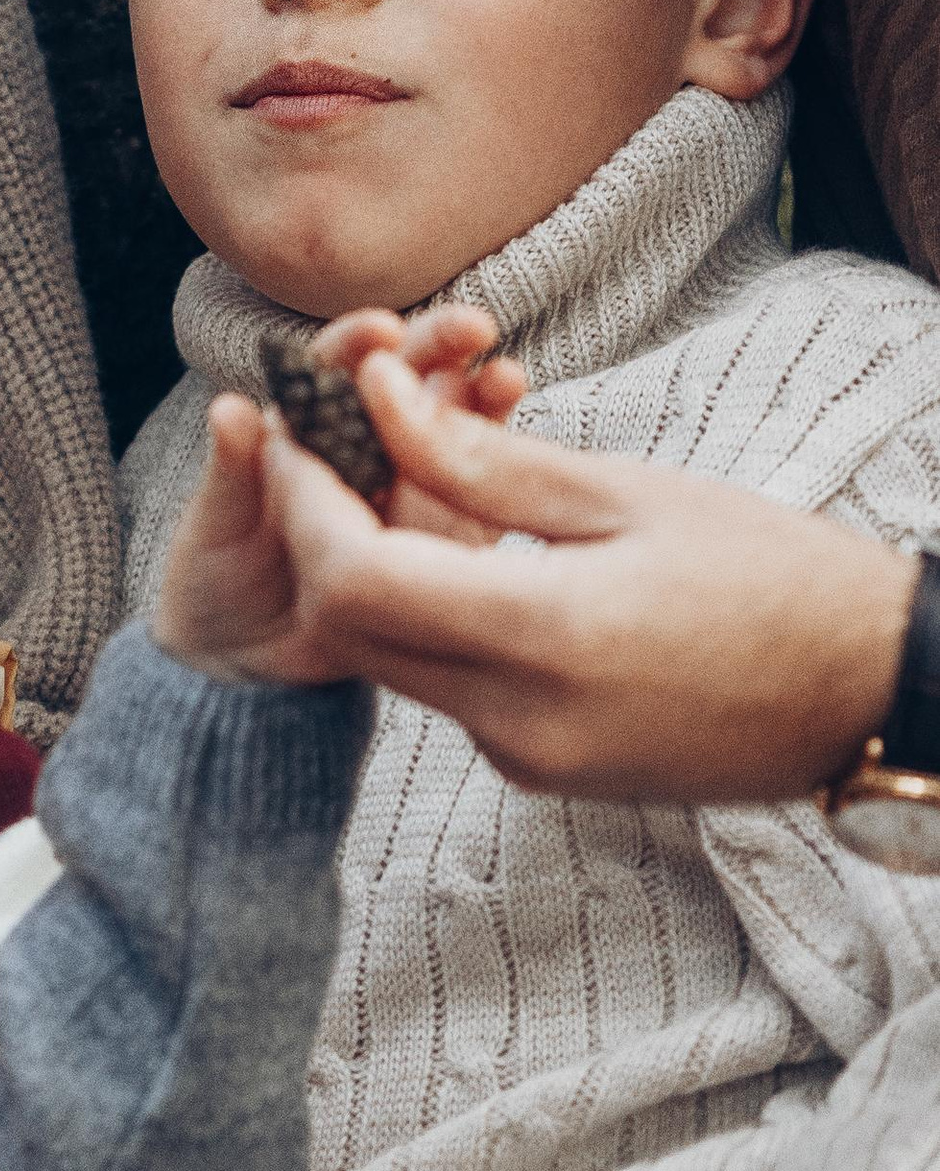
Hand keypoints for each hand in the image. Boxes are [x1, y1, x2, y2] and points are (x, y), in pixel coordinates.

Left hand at [154, 307, 524, 684]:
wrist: (242, 670)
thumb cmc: (215, 583)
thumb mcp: (215, 527)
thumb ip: (228, 473)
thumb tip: (230, 410)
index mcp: (307, 431)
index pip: (335, 371)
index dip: (357, 346)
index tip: (381, 330)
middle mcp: (360, 455)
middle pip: (403, 392)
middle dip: (437, 355)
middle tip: (473, 329)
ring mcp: (404, 501)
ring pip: (446, 445)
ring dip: (477, 409)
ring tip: (504, 379)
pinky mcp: (439, 554)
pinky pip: (470, 516)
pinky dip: (492, 487)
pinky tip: (521, 463)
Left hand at [268, 349, 916, 799]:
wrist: (872, 691)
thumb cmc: (772, 574)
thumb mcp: (627, 495)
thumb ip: (484, 459)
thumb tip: (375, 398)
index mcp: (546, 640)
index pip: (356, 579)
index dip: (305, 500)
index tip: (297, 427)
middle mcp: (519, 722)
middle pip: (352, 630)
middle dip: (318, 534)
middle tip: (323, 446)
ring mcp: (528, 760)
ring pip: (392, 664)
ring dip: (369, 577)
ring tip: (390, 481)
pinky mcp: (543, 772)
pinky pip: (448, 691)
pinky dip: (430, 620)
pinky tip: (461, 554)